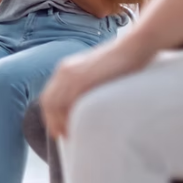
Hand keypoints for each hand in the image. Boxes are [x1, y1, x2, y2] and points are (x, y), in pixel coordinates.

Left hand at [40, 37, 155, 137]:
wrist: (134, 47)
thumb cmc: (122, 62)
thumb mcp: (97, 73)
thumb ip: (87, 86)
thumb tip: (85, 106)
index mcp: (66, 69)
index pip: (49, 96)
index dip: (51, 114)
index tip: (58, 128)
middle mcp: (65, 71)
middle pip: (48, 101)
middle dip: (53, 121)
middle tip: (64, 135)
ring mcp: (72, 74)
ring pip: (55, 103)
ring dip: (60, 121)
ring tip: (71, 133)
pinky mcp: (83, 79)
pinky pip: (69, 102)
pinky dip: (69, 115)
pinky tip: (77, 124)